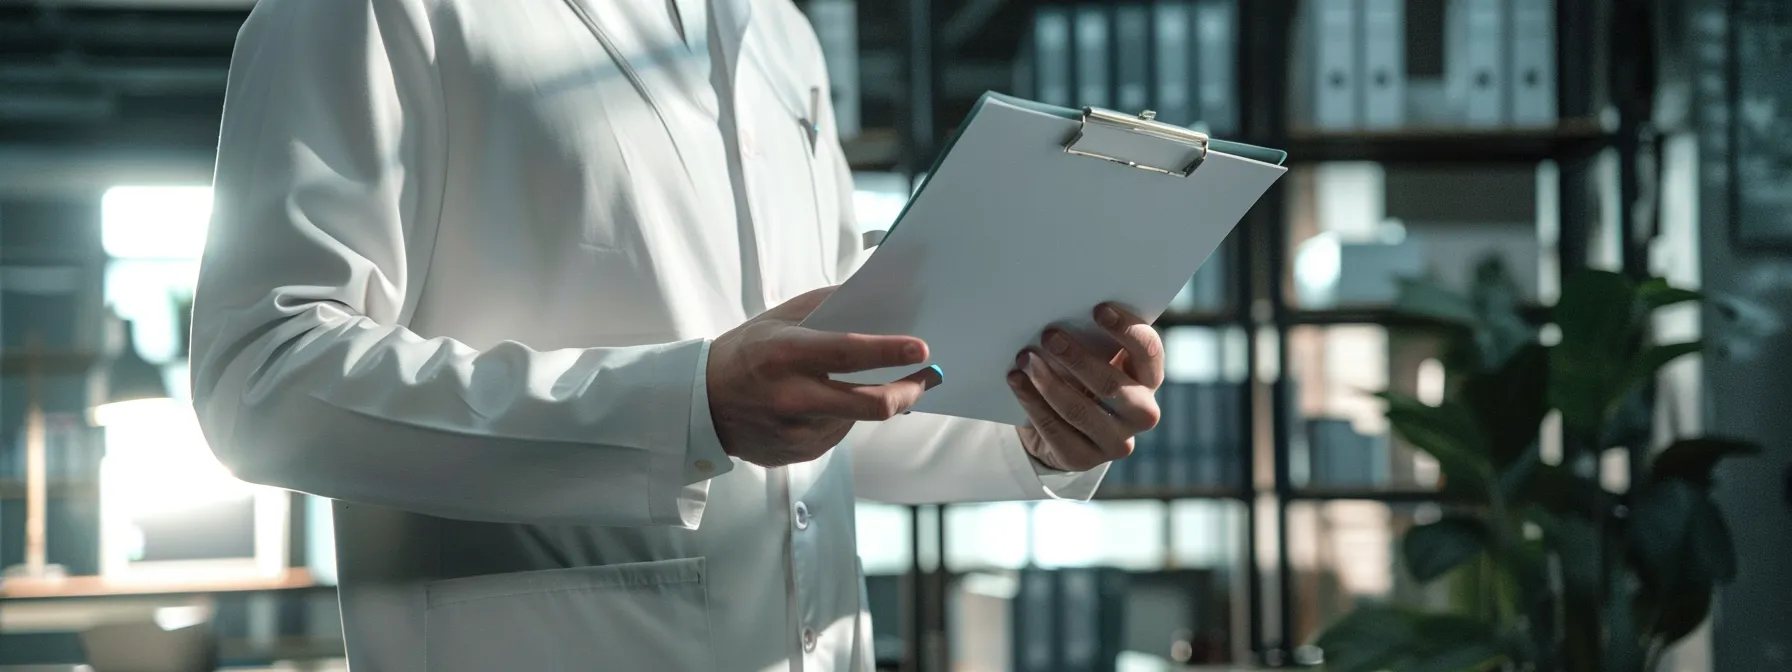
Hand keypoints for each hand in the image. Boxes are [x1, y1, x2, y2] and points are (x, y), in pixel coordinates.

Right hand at [709, 287, 942, 467]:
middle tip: (926, 378)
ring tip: (847, 383)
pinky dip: (842, 416)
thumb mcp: (778, 319)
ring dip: (865, 399)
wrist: (701, 406)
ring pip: (856, 417)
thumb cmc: (744, 353)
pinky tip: (820, 404)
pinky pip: (838, 433)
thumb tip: (876, 298)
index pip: (849, 354)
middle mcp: (792, 397)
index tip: (922, 349)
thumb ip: (825, 307)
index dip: (890, 352)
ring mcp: (795, 432)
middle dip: (908, 391)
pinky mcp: (799, 453)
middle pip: (871, 404)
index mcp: (785, 355)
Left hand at [1007, 303, 1164, 471]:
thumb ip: (1091, 340)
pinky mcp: (1084, 460)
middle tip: (1048, 335)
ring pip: (1080, 411)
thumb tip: (1061, 311)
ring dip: (1048, 381)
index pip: (1149, 352)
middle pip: (1113, 385)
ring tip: (1025, 358)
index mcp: (1148, 380)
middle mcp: (1142, 414)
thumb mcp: (1092, 358)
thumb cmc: (1079, 378)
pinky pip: (1055, 430)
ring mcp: (1116, 442)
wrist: (1060, 429)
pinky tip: (1016, 381)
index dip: (1126, 329)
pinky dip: (1032, 402)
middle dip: (1078, 359)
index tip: (1098, 309)